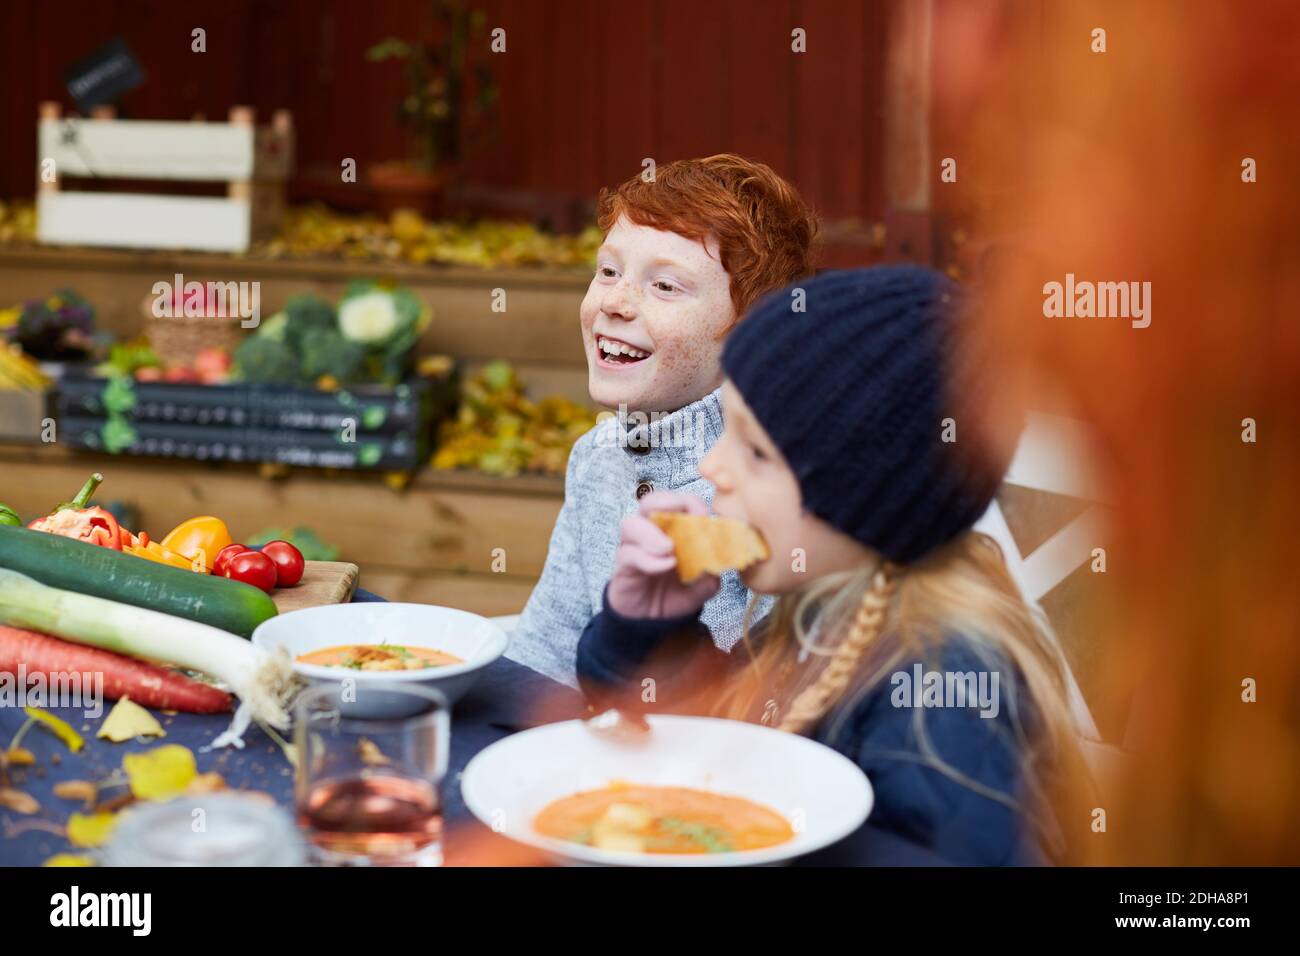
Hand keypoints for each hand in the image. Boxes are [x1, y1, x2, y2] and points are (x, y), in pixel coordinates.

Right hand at [607, 490, 720, 618]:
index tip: (703, 516)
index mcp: (672, 529)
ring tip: (669, 549)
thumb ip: (712, 573)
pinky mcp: (623, 566)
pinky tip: (666, 566)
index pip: (677, 502)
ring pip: (630, 524)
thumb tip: (719, 563)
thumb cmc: (675, 593)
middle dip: (664, 501)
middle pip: (649, 502)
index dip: (690, 503)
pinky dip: (649, 559)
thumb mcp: (702, 586)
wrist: (654, 621)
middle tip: (679, 513)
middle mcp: (650, 532)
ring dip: (651, 533)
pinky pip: (629, 554)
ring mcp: (633, 547)